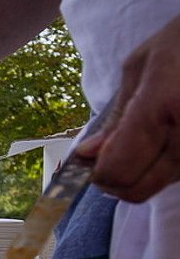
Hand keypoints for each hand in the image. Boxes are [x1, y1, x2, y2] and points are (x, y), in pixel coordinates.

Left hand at [75, 15, 179, 201]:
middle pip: (137, 190)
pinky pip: (177, 175)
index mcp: (163, 108)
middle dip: (114, 179)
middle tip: (109, 154)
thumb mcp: (138, 68)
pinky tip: (162, 140)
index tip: (90, 157)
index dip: (97, 171)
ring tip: (143, 139)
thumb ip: (115, 116)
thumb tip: (88, 153)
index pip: (118, 169)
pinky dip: (162, 167)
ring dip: (140, 173)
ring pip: (157, 186)